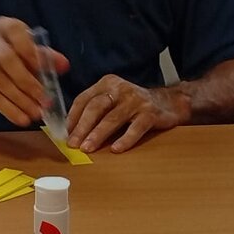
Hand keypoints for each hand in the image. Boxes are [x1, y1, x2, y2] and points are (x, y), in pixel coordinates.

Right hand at [0, 16, 69, 127]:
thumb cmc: (5, 54)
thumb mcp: (24, 49)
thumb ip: (44, 56)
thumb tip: (64, 65)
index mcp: (3, 26)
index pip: (17, 35)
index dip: (31, 52)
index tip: (45, 70)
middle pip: (8, 60)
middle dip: (28, 82)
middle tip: (45, 100)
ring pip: (0, 81)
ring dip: (21, 100)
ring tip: (36, 113)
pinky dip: (9, 109)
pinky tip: (21, 118)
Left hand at [67, 75, 190, 153]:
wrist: (168, 102)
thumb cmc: (133, 105)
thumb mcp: (113, 100)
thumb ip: (95, 111)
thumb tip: (72, 132)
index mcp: (107, 83)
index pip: (84, 99)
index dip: (73, 117)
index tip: (65, 134)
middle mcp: (120, 88)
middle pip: (96, 107)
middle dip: (82, 127)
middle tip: (73, 144)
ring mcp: (136, 100)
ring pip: (113, 118)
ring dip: (98, 135)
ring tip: (88, 148)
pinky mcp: (150, 113)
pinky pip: (136, 128)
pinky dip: (125, 139)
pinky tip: (116, 149)